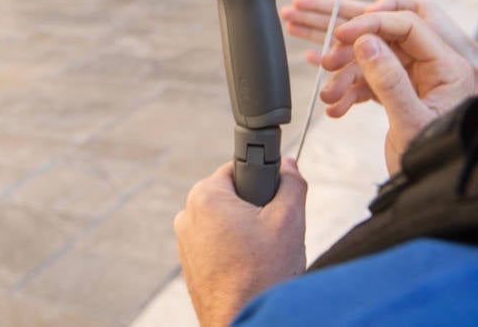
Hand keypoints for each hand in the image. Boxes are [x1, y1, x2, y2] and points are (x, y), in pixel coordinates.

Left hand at [175, 158, 306, 326]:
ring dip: (245, 233)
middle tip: (272, 231)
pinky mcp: (191, 266)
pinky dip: (235, 252)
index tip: (272, 198)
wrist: (244, 321)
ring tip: (262, 255)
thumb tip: (289, 165)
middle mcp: (188, 216)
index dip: (260, 180)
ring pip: (225, 224)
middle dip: (255, 210)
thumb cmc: (263, 274)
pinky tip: (251, 269)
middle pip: (231, 198)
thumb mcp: (289, 220)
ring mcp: (186, 243)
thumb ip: (291, 184)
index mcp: (205, 196)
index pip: (237, 169)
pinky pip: (217, 247)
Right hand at [318, 14, 474, 174]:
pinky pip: (370, 83)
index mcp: (447, 67)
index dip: (372, 25)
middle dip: (353, 52)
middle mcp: (433, 69)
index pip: (408, 27)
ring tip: (329, 95)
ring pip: (373, 62)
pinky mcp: (400, 96)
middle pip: (386, 41)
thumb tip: (366, 43)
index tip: (342, 34)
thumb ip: (389, 80)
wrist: (435, 195)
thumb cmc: (438, 162)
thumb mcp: (411, 121)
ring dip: (346, 76)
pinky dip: (350, 92)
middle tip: (327, 62)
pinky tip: (337, 106)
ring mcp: (415, 82)